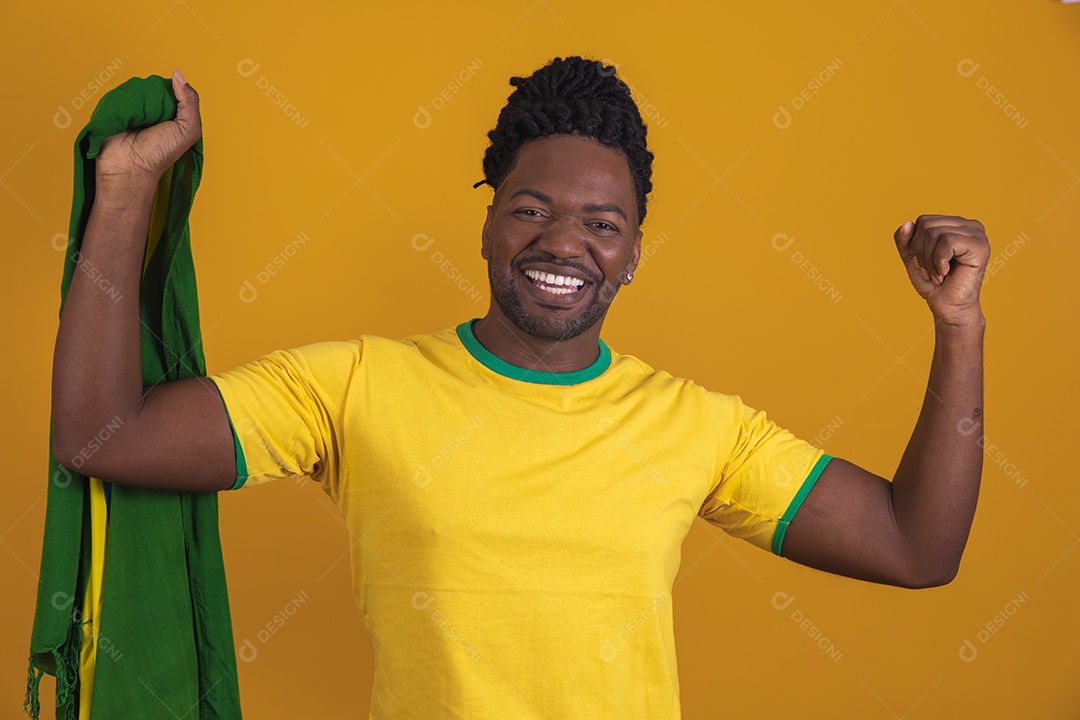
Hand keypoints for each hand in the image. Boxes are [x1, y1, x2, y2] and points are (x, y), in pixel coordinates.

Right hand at [95, 69, 201, 195]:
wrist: (129, 168)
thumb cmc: (160, 154)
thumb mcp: (188, 129)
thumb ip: (190, 102)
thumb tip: (178, 74)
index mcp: (172, 115)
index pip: (173, 90)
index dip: (172, 92)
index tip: (169, 107)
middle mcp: (153, 111)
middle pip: (153, 86)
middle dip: (154, 94)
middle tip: (153, 114)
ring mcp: (133, 109)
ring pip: (136, 88)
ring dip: (137, 97)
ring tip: (139, 116)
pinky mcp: (115, 109)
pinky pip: (118, 93)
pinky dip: (122, 98)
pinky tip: (125, 110)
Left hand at [893, 214, 989, 326]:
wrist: (948, 308)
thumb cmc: (934, 284)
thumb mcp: (912, 258)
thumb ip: (904, 239)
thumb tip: (907, 223)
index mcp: (956, 224)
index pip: (922, 221)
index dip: (916, 244)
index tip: (928, 262)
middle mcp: (970, 225)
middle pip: (926, 225)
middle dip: (922, 252)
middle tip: (934, 271)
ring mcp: (977, 234)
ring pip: (934, 233)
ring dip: (930, 260)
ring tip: (941, 274)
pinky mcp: (981, 246)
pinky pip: (947, 242)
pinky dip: (939, 261)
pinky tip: (947, 272)